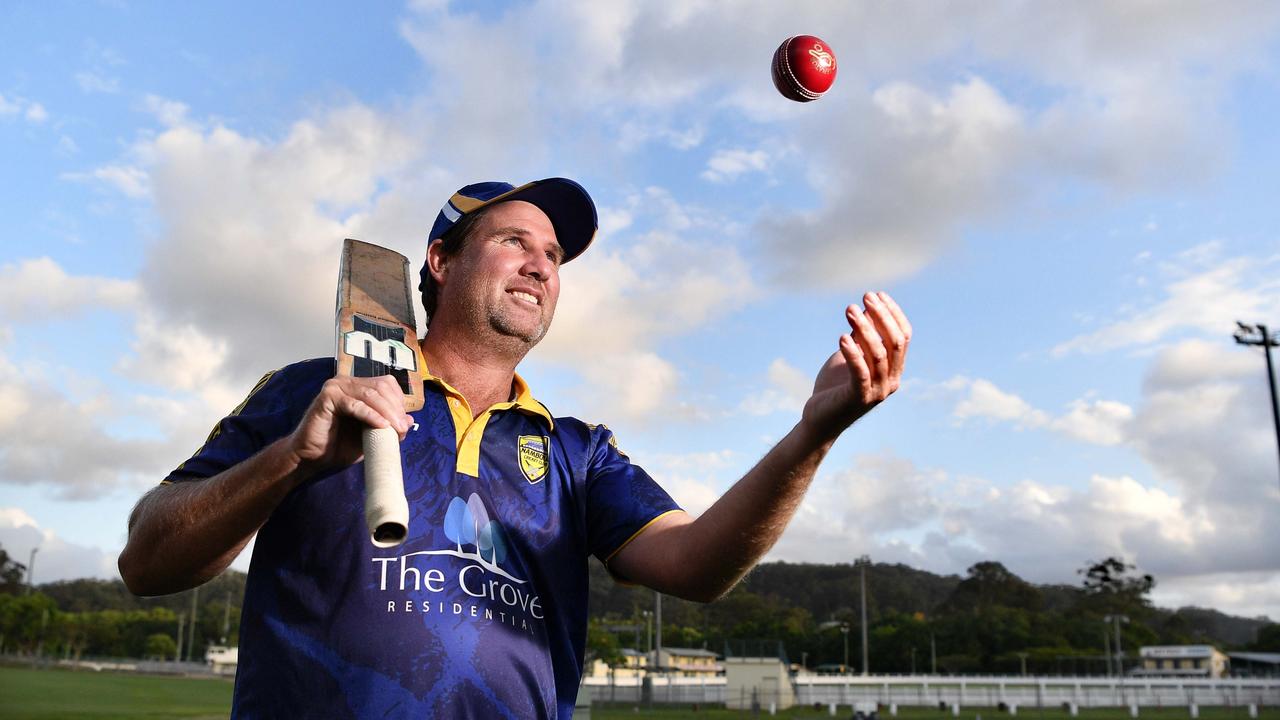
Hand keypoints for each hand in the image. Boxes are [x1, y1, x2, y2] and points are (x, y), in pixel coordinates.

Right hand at [287, 375, 413, 472]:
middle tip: (402, 429)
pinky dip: (371, 415)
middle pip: (381, 387)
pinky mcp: (327, 398)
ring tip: (396, 429)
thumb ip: (387, 425)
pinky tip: (382, 426)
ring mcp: (336, 387)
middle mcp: (347, 382)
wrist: (311, 458)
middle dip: (396, 408)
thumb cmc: (339, 446)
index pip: (387, 384)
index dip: (399, 402)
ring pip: (371, 394)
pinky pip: (356, 404)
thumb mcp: (370, 436)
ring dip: (388, 412)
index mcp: (357, 387)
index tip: (404, 424)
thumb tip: (410, 419)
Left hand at [801, 291, 911, 439]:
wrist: (819, 418)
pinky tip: (842, 337)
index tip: (877, 295)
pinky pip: (860, 372)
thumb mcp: (850, 355)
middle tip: (865, 297)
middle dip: (882, 316)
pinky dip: (853, 353)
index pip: (904, 337)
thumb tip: (868, 307)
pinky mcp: (859, 398)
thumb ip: (861, 336)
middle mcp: (891, 381)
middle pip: (895, 342)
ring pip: (879, 354)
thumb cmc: (835, 386)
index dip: (893, 314)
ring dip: (865, 328)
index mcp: (893, 369)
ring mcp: (877, 392)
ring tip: (849, 310)